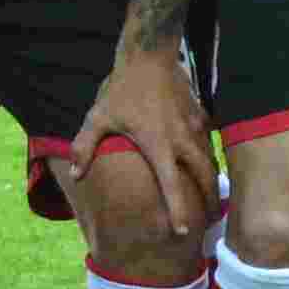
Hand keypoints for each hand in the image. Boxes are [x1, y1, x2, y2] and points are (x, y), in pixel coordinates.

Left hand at [66, 41, 216, 235]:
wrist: (150, 55)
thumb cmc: (122, 90)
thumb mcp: (98, 117)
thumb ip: (85, 147)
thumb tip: (75, 175)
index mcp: (158, 145)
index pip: (171, 185)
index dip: (178, 211)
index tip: (183, 232)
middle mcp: (182, 139)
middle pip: (205, 177)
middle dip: (209, 201)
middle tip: (209, 221)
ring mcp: (195, 127)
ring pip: (211, 160)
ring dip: (213, 181)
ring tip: (212, 199)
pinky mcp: (201, 116)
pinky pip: (209, 142)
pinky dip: (210, 158)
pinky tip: (206, 167)